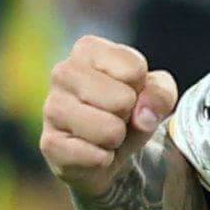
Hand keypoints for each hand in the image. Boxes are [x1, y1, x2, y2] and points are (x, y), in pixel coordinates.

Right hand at [37, 35, 178, 196]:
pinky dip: (103, 160)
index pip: (134, 69)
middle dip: (129, 116)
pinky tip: (91, 151)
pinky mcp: (49, 144)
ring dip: (116, 139)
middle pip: (123, 100)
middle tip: (116, 117)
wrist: (108, 150)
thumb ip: (160, 94)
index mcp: (87, 50)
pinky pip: (96, 157)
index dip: (141, 89)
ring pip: (110, 131)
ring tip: (104, 134)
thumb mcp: (155, 95)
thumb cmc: (129, 111)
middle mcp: (63, 72)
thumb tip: (143, 117)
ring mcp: (52, 108)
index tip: (129, 93)